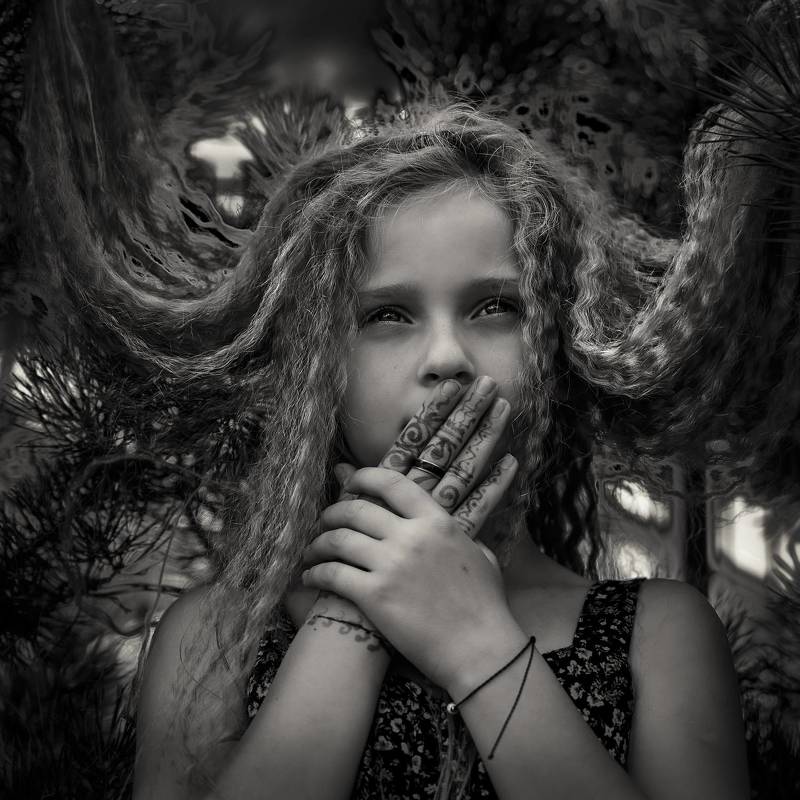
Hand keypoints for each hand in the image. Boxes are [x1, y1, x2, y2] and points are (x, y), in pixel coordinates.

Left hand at [301, 381, 520, 687]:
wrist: (480, 650)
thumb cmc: (486, 607)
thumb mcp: (482, 557)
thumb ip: (462, 538)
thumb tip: (458, 535)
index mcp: (437, 521)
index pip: (393, 484)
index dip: (365, 477)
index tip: (350, 480)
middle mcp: (410, 536)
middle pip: (356, 511)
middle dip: (333, 513)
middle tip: (324, 522)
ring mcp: (390, 565)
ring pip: (338, 540)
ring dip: (319, 544)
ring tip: (312, 551)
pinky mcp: (374, 596)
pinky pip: (333, 574)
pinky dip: (315, 573)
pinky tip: (311, 577)